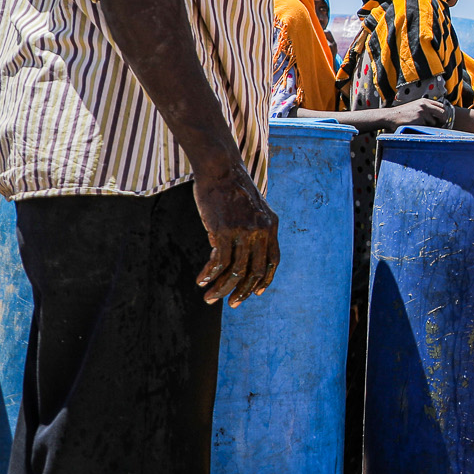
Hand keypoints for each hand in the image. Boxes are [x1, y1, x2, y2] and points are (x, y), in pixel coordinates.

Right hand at [194, 168, 279, 305]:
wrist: (221, 168)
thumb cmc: (231, 188)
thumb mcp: (251, 208)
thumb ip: (251, 228)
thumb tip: (235, 254)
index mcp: (271, 225)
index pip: (273, 260)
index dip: (265, 279)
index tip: (255, 293)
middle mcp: (261, 230)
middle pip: (255, 270)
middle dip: (242, 290)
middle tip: (231, 304)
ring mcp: (244, 231)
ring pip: (235, 270)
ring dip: (222, 288)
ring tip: (209, 298)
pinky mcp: (224, 231)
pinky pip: (218, 262)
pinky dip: (209, 274)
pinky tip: (200, 280)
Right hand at [381, 96, 448, 130]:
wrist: (390, 116)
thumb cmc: (403, 114)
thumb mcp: (416, 107)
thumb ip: (427, 109)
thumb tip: (441, 118)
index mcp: (425, 101)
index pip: (442, 106)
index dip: (443, 114)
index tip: (441, 120)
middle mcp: (424, 105)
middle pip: (443, 113)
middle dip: (443, 121)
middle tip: (439, 126)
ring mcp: (422, 112)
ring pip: (434, 122)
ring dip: (429, 126)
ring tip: (419, 125)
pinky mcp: (418, 119)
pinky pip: (426, 127)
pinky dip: (422, 129)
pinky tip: (415, 126)